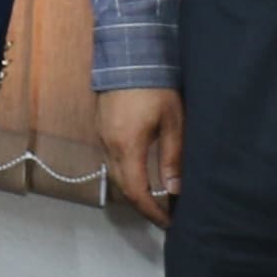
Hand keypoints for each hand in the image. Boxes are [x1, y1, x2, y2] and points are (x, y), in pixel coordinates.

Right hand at [98, 87, 183, 225]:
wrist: (129, 54)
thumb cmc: (156, 86)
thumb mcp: (173, 121)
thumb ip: (173, 157)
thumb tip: (175, 191)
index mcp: (127, 146)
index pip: (136, 192)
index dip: (151, 212)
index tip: (168, 222)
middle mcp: (109, 146)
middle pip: (122, 188)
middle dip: (142, 206)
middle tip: (164, 214)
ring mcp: (102, 136)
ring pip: (114, 175)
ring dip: (133, 191)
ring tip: (155, 198)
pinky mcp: (101, 127)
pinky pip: (111, 160)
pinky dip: (126, 174)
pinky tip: (141, 173)